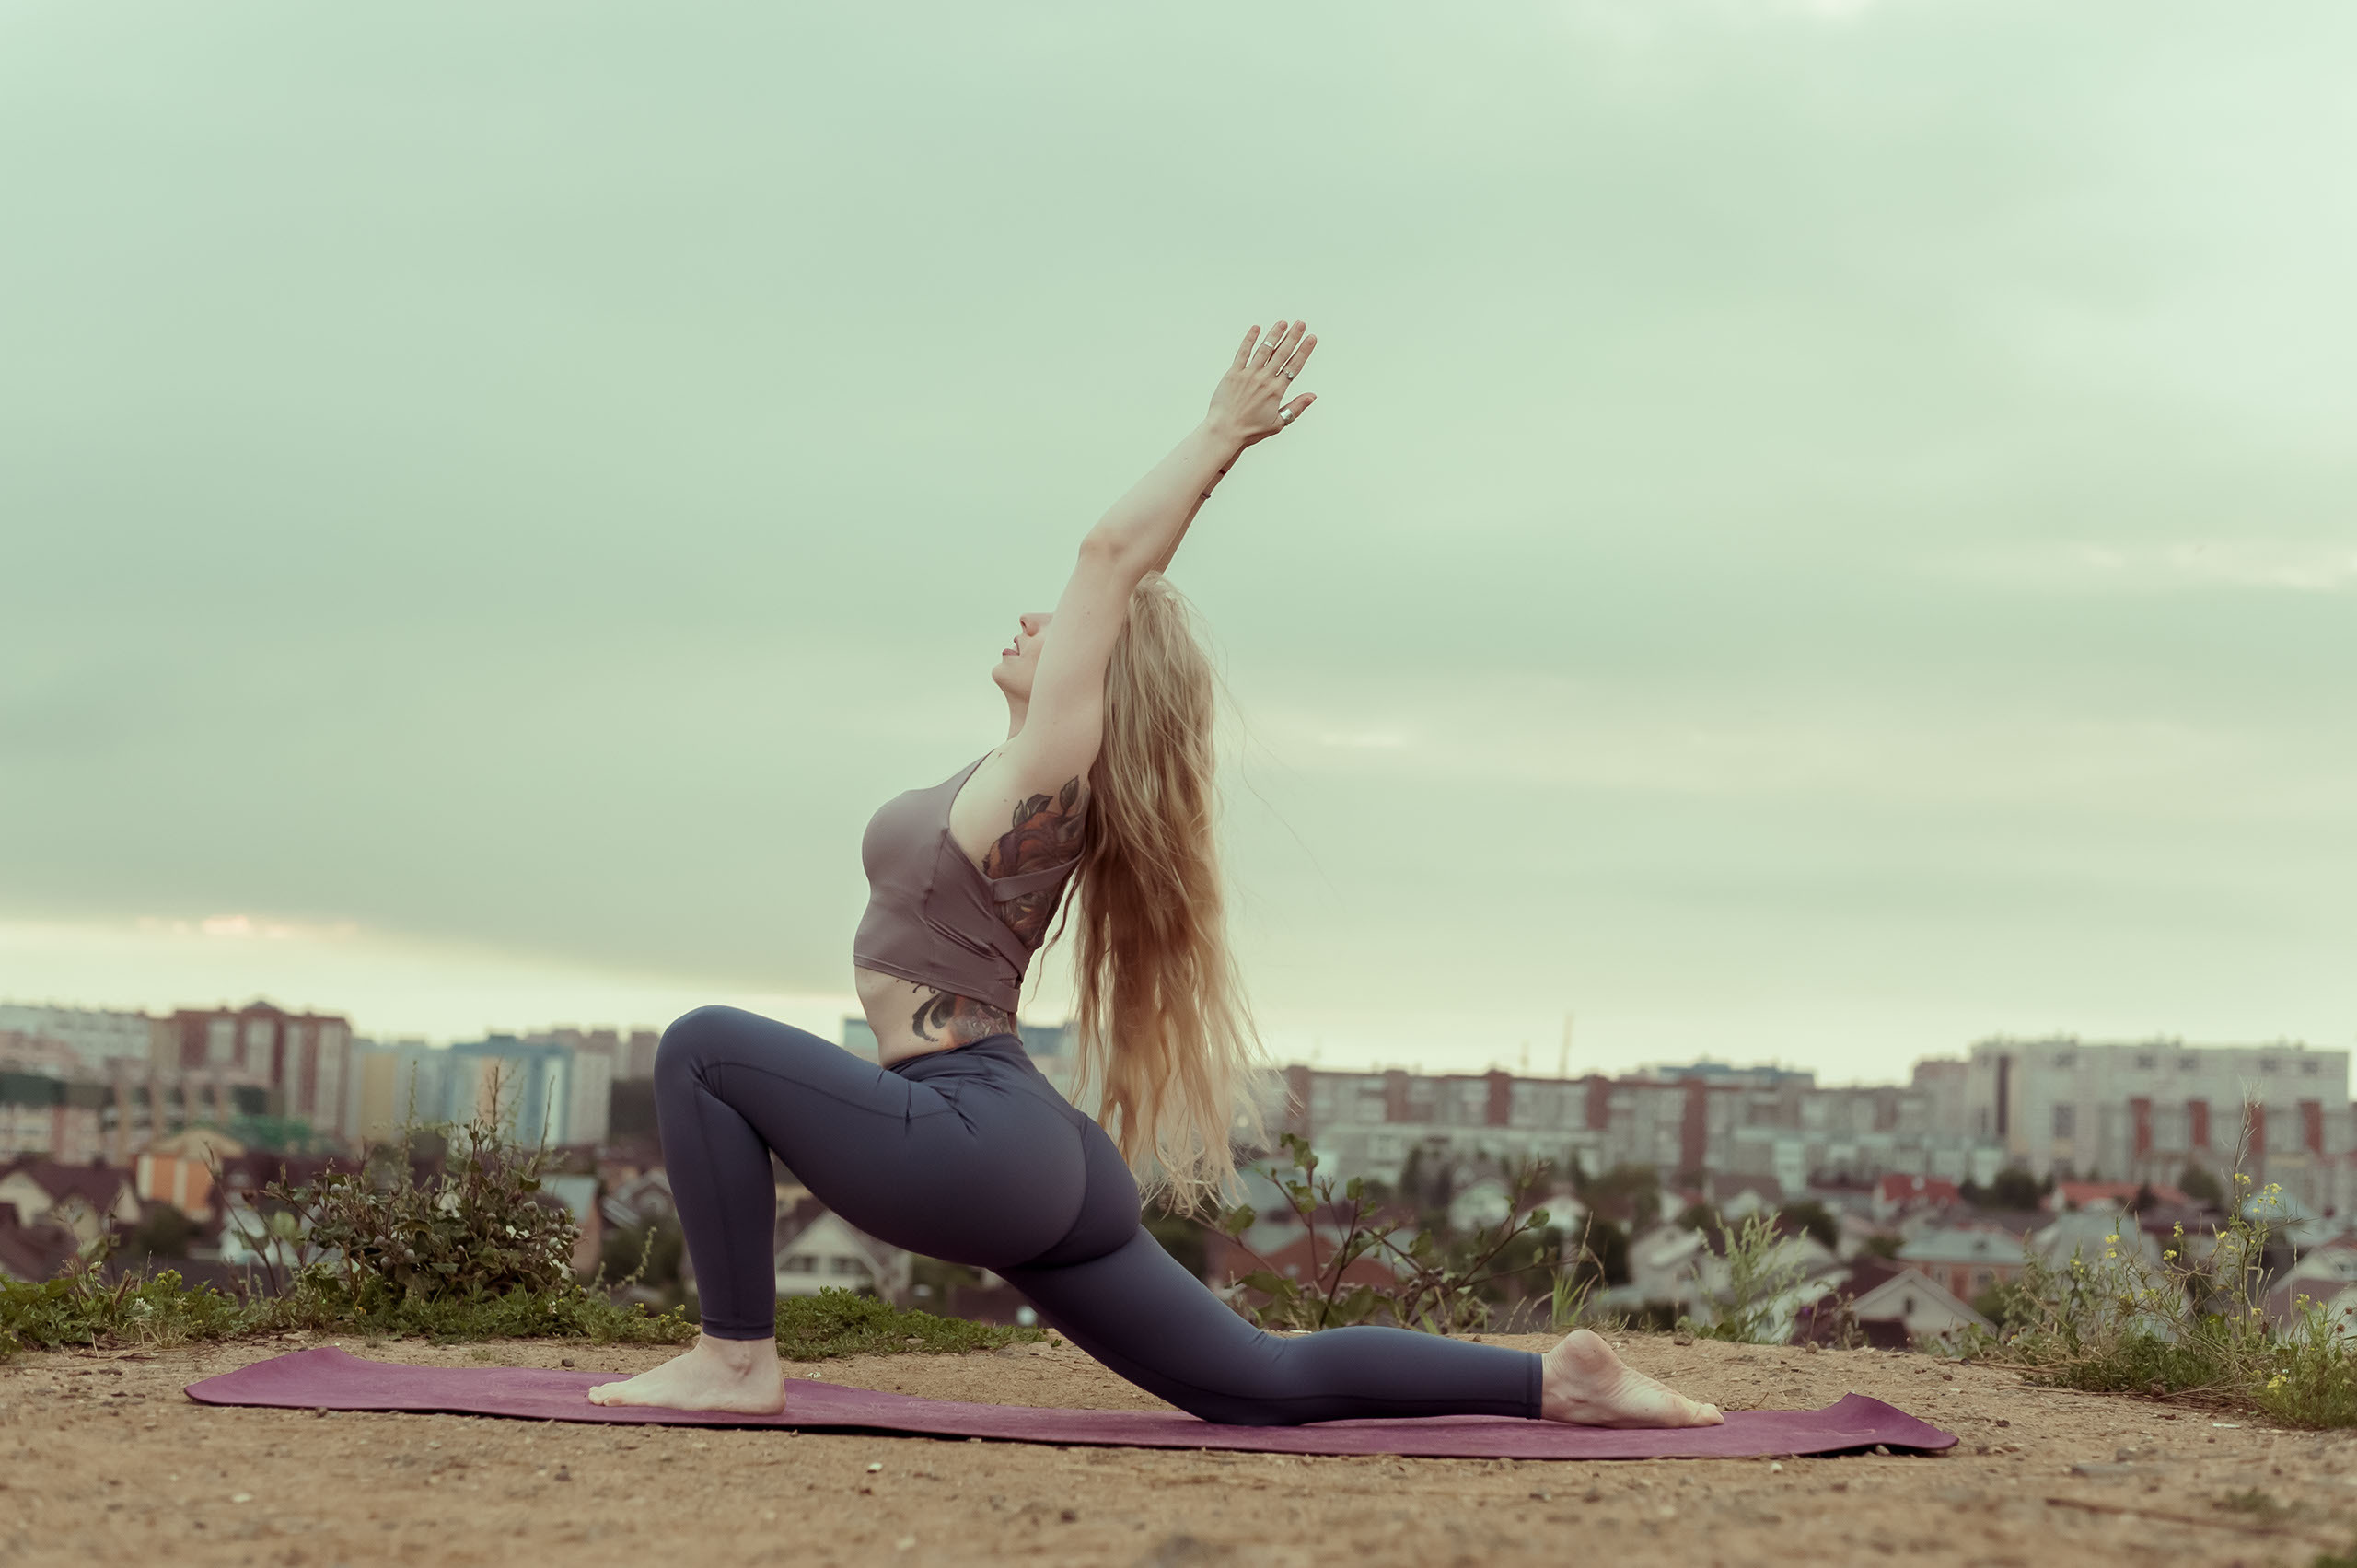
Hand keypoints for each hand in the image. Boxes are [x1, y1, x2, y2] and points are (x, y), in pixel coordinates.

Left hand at [1206, 320, 1316, 445]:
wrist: (1224, 431)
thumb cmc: (1251, 430)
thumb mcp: (1278, 423)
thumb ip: (1296, 407)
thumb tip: (1313, 396)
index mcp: (1276, 390)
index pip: (1294, 366)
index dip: (1304, 350)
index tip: (1311, 338)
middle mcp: (1264, 379)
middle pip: (1282, 353)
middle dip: (1293, 337)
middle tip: (1301, 324)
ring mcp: (1248, 375)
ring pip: (1264, 349)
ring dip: (1274, 335)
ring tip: (1283, 323)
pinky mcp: (1233, 373)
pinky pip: (1242, 353)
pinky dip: (1249, 340)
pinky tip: (1256, 328)